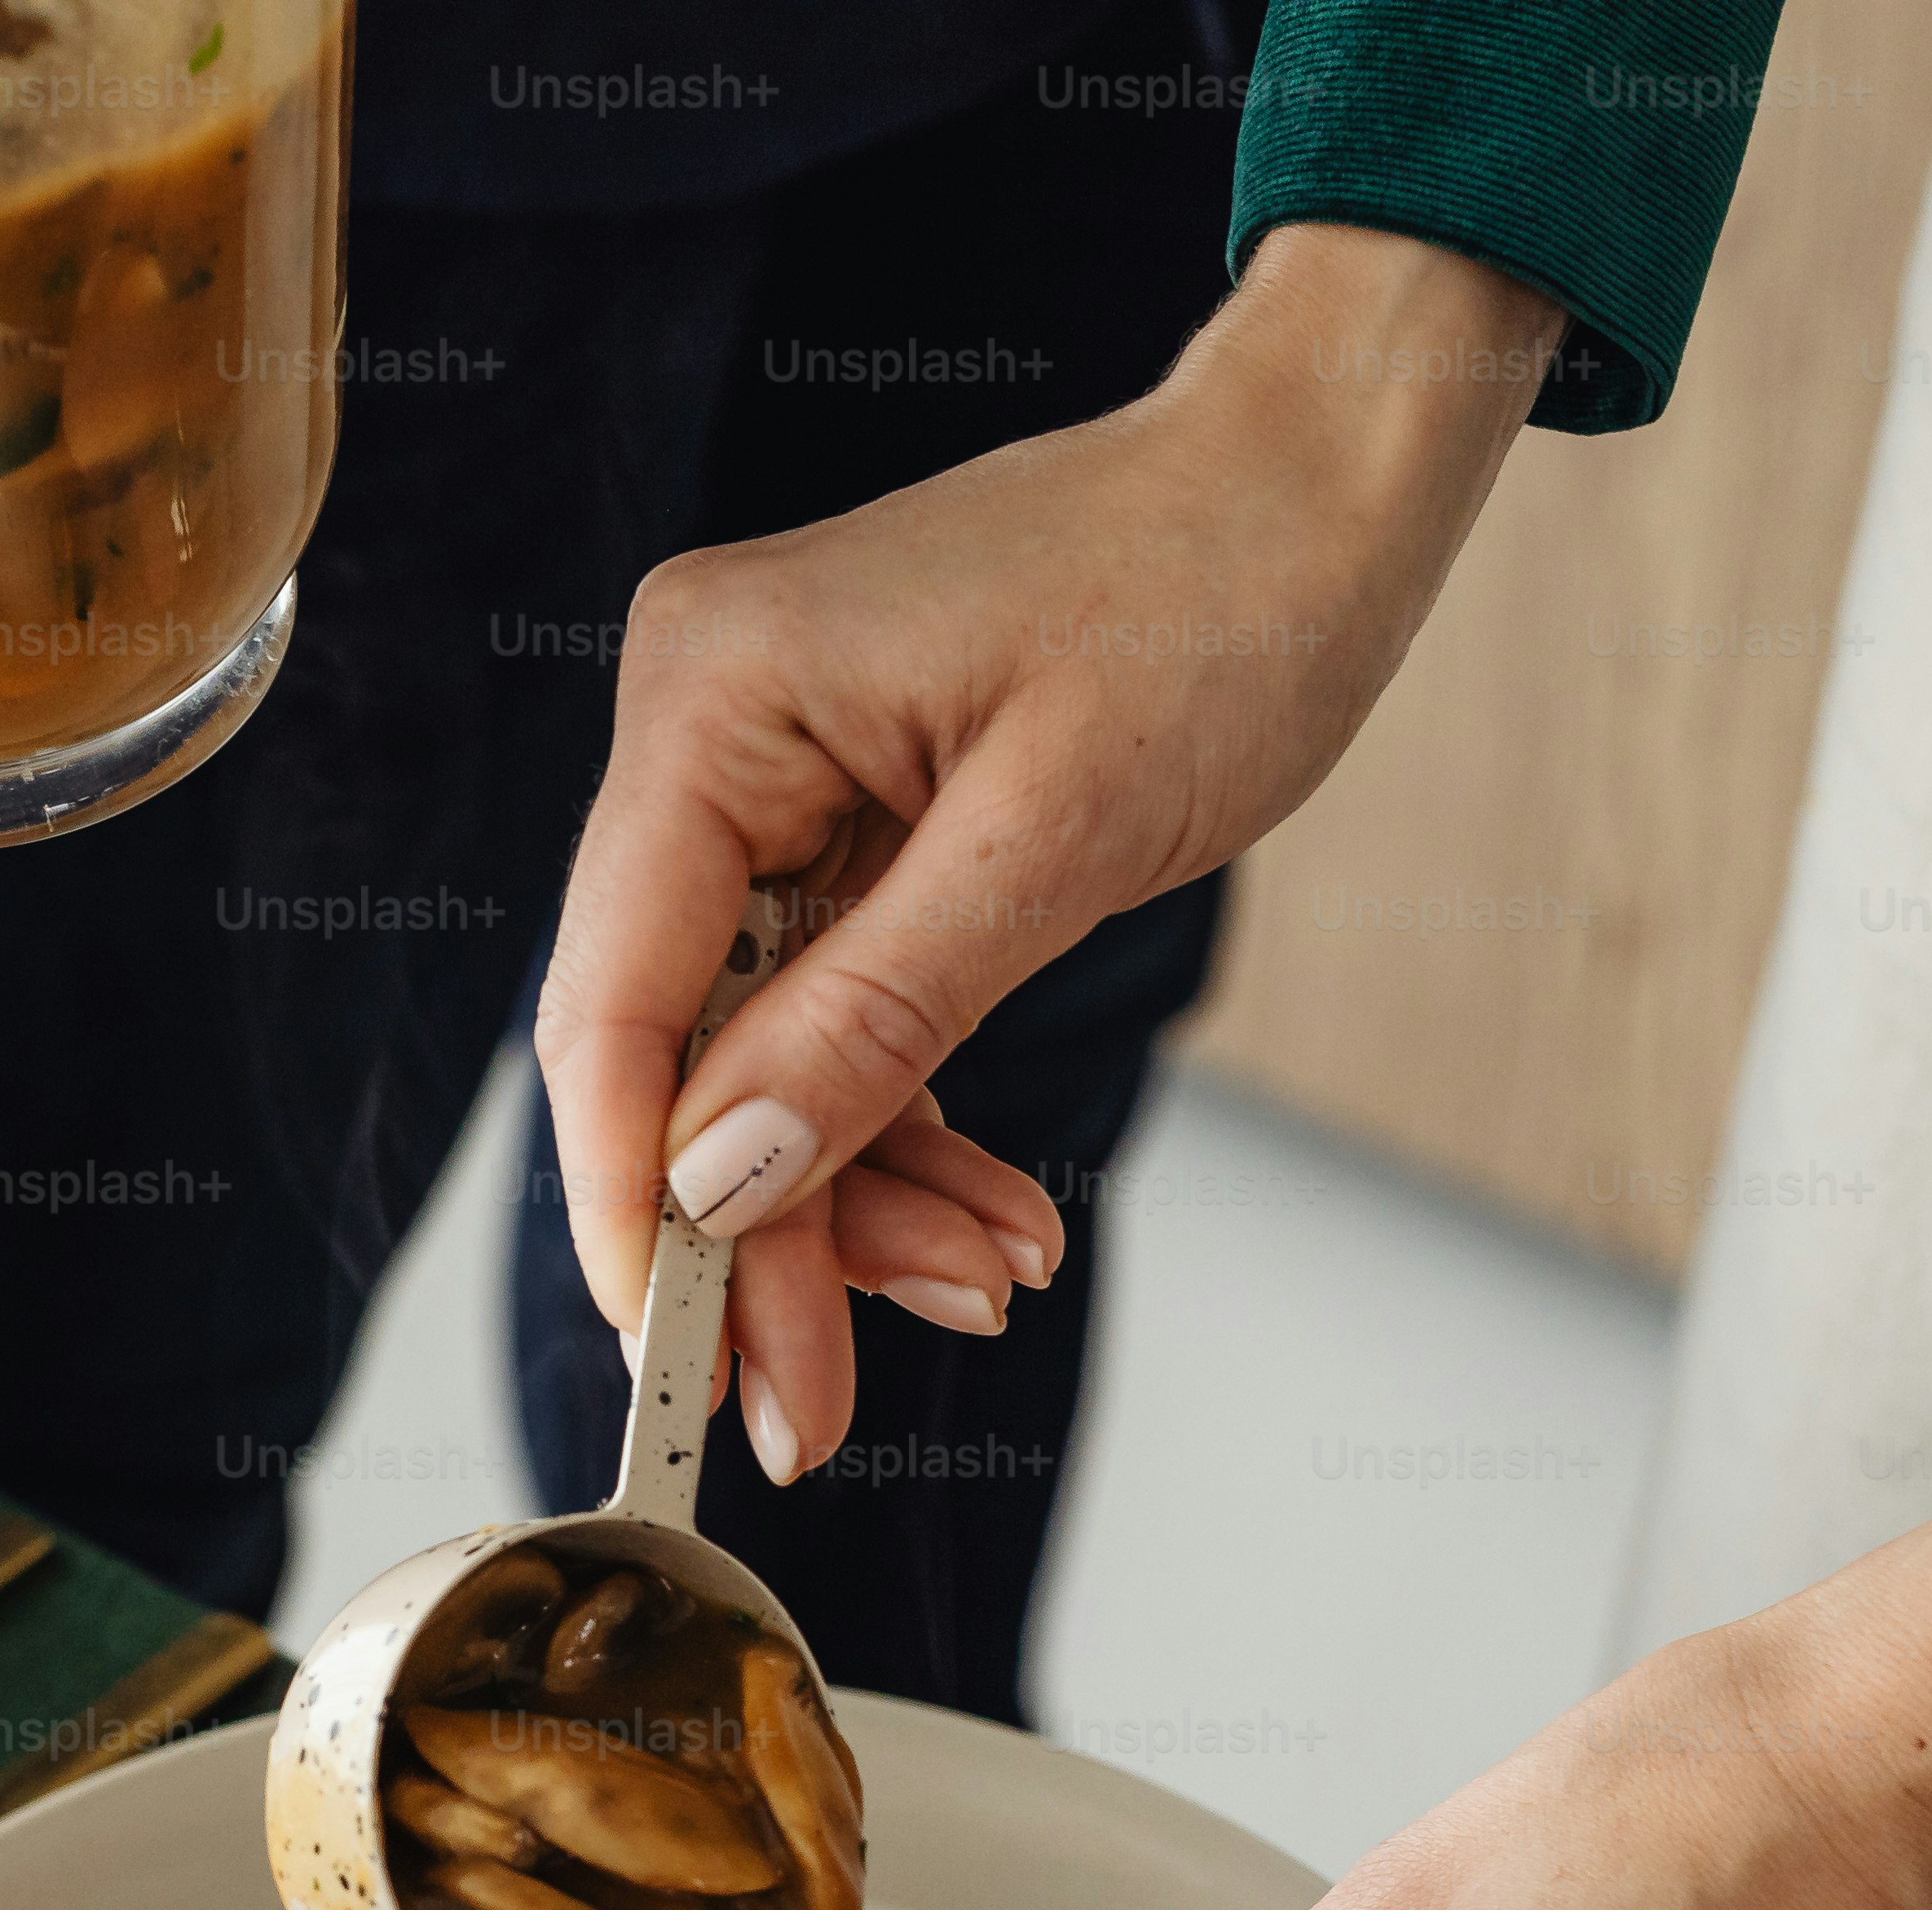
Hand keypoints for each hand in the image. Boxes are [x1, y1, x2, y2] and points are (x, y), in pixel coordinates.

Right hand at [532, 226, 1566, 1481]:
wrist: (1318, 478)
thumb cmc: (1219, 593)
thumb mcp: (1055, 836)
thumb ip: (870, 1020)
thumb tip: (717, 1185)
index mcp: (717, 696)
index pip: (613, 1000)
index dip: (631, 1202)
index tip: (679, 1361)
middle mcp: (704, 726)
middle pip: (675, 1047)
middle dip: (763, 1233)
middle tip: (819, 1408)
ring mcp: (764, 770)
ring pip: (755, 1051)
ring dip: (851, 1193)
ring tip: (989, 1282)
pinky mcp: (836, 812)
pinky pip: (828, 1007)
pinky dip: (897, 1118)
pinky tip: (984, 1214)